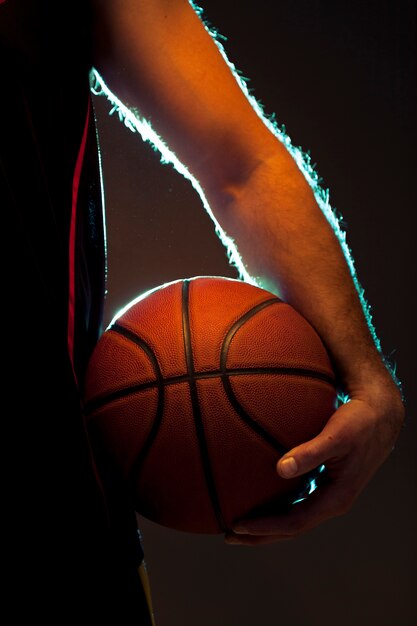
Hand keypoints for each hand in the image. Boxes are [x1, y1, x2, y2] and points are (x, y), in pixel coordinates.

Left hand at [225, 378, 404, 545]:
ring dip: (267, 525)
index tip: (238, 527)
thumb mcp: (336, 436)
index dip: (265, 527)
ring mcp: (329, 496)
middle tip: (228, 536)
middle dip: (260, 535)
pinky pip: (298, 504)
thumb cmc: (359, 423)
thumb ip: (311, 453)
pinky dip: (278, 508)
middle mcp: (332, 503)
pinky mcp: (325, 485)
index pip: (294, 522)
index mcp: (336, 498)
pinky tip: (261, 502)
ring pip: (294, 518)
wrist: (381, 417)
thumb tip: (281, 469)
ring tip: (239, 526)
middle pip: (291, 529)